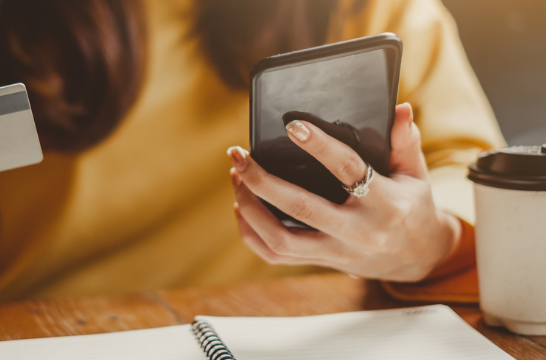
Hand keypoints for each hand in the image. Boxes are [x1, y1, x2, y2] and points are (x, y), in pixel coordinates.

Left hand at [227, 103, 461, 281]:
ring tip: (237, 177)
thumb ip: (405, 142)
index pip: (348, 170)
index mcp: (385, 204)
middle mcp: (358, 231)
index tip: (292, 125)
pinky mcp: (321, 262)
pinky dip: (251, 232)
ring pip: (280, 239)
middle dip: (262, 180)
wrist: (419, 258)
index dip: (319, 146)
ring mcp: (337, 251)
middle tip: (238, 154)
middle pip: (300, 208)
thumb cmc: (413, 207)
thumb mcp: (416, 174)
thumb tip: (399, 108)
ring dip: (250, 208)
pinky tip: (241, 207)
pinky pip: (276, 254)